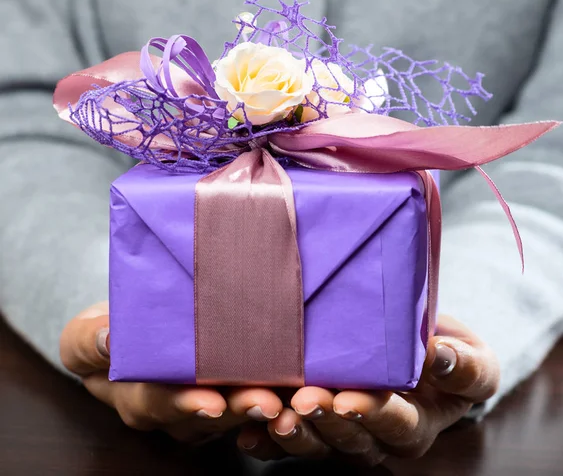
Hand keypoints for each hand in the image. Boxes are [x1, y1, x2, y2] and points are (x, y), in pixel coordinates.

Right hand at [60, 302, 283, 444]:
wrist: (138, 325)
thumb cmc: (111, 329)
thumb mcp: (86, 333)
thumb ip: (89, 338)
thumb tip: (108, 337)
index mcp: (137, 400)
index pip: (160, 406)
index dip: (185, 405)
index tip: (211, 402)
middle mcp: (175, 410)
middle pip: (208, 415)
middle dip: (237, 410)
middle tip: (265, 402)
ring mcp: (206, 403)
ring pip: (237, 411)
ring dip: (262, 404)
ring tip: (286, 397)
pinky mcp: (232, 390)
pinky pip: (254, 398)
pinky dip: (277, 395)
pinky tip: (298, 389)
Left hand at [237, 315, 498, 465]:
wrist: (420, 353)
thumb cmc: (448, 356)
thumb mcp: (471, 360)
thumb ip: (462, 365)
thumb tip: (439, 355)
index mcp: (415, 424)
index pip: (395, 424)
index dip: (372, 414)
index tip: (349, 399)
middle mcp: (376, 436)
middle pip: (349, 438)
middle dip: (326, 421)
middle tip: (305, 401)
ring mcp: (342, 432)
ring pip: (315, 442)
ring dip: (293, 431)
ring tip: (272, 415)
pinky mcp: (315, 423)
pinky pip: (288, 440)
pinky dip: (266, 439)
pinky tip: (248, 431)